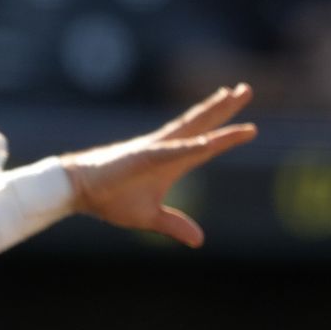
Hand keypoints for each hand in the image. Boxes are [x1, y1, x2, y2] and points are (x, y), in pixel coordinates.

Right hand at [61, 84, 256, 246]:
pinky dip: (189, 146)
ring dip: (212, 112)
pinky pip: (170, 151)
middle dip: (225, 107)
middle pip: (202, 124)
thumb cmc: (110, 198)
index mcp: (171, 162)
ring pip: (189, 127)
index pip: (206, 145)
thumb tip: (199, 240)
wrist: (79, 191)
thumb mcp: (149, 218)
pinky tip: (208, 141)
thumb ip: (175, 225)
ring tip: (231, 95)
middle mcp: (166, 149)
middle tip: (247, 88)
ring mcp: (154, 149)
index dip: (228, 136)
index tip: (251, 128)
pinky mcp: (141, 156)